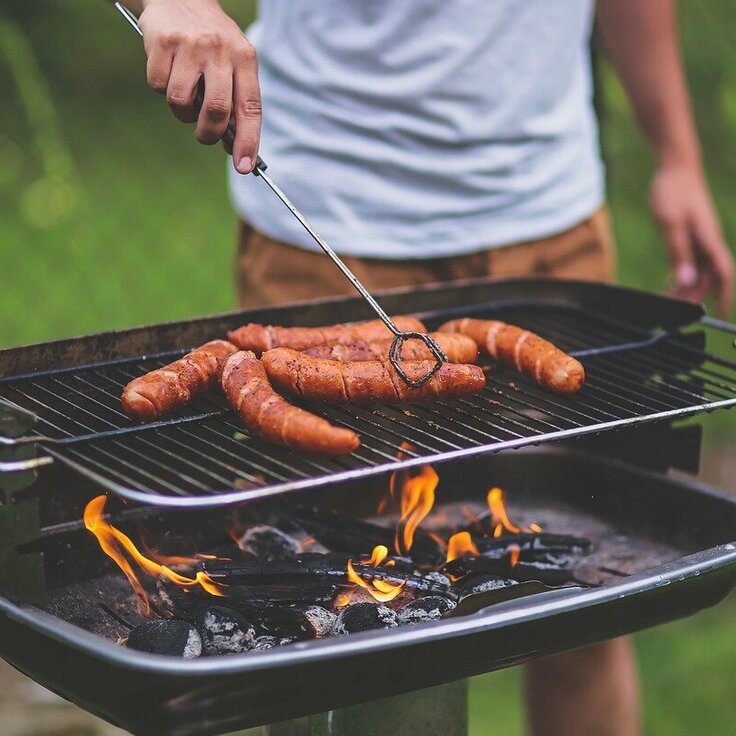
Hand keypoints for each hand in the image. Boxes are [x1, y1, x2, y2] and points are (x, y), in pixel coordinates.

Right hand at [139, 0, 259, 172]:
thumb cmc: (212, 43)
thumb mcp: (233, 62)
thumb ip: (236, 100)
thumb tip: (234, 148)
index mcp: (245, 58)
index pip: (250, 108)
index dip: (248, 141)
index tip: (243, 167)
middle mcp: (220, 50)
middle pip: (216, 111)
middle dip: (208, 133)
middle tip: (204, 135)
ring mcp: (191, 45)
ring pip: (182, 102)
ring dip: (182, 112)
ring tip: (185, 95)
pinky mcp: (162, 42)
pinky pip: (158, 86)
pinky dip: (161, 87)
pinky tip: (168, 70)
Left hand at [650, 163, 733, 315]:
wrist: (675, 168)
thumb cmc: (673, 192)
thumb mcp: (671, 224)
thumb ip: (678, 253)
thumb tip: (687, 280)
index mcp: (709, 240)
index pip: (722, 274)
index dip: (723, 296)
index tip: (718, 314)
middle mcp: (709, 242)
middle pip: (708, 278)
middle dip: (696, 296)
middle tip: (675, 311)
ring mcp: (701, 239)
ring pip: (699, 271)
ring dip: (687, 287)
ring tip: (669, 301)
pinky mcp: (692, 235)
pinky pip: (691, 261)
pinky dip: (682, 275)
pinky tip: (671, 284)